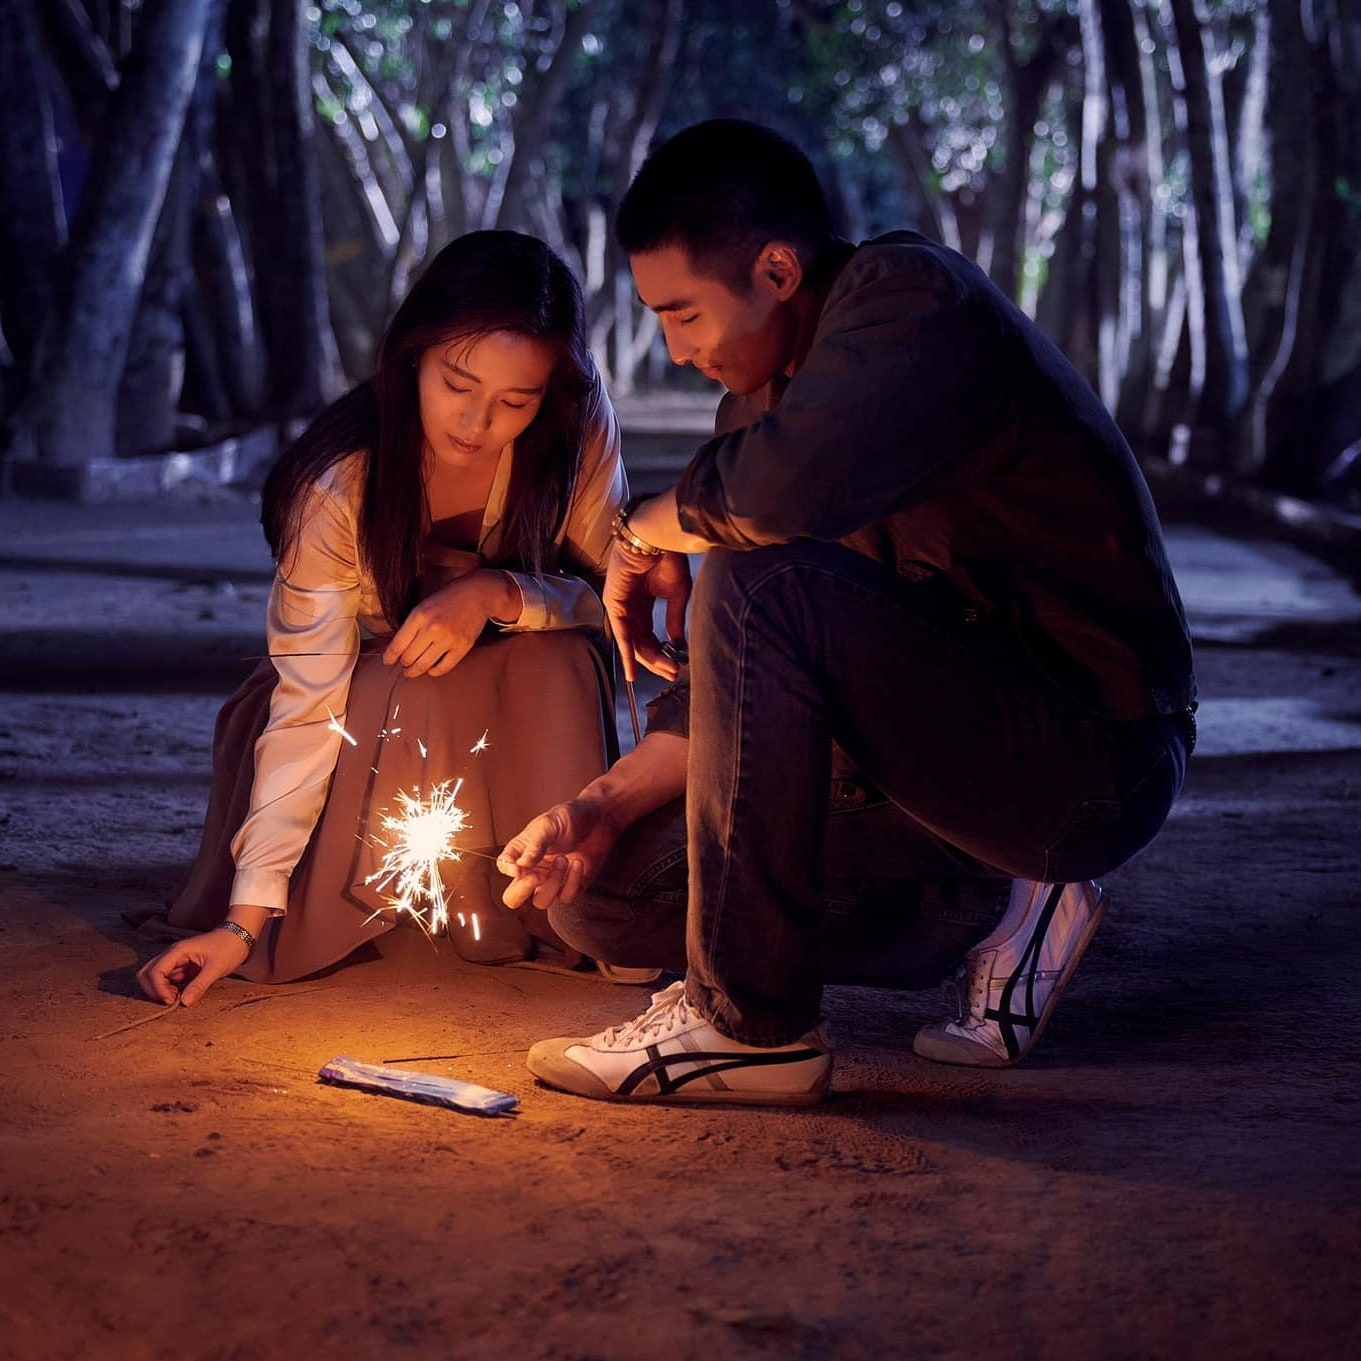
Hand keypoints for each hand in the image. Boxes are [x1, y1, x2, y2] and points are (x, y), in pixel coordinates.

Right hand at [136, 928, 250, 1007]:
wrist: (239, 936)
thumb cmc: (229, 947)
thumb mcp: (217, 968)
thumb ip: (200, 985)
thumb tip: (184, 1003)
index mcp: (178, 951)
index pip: (154, 972)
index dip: (158, 989)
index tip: (172, 1001)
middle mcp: (172, 954)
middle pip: (147, 973)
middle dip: (153, 990)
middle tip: (170, 1002)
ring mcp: (176, 960)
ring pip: (155, 977)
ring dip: (160, 990)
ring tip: (177, 999)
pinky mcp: (182, 967)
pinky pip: (167, 979)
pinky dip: (168, 989)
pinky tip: (182, 995)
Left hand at [382, 571, 507, 677]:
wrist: (476, 594)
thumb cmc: (446, 599)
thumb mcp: (422, 606)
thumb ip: (411, 625)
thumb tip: (398, 649)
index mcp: (419, 616)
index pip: (397, 645)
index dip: (389, 657)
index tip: (387, 661)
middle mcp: (432, 629)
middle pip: (409, 657)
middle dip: (403, 663)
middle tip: (403, 665)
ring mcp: (448, 639)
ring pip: (424, 665)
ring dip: (415, 671)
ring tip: (412, 671)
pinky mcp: (462, 647)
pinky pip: (443, 667)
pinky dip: (433, 671)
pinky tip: (430, 668)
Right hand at [497, 796, 621, 910]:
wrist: (599, 820)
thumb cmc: (570, 818)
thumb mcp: (549, 825)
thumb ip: (535, 846)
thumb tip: (520, 866)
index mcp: (522, 852)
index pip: (504, 867)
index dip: (509, 871)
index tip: (520, 867)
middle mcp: (533, 870)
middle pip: (513, 897)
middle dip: (521, 892)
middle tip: (536, 877)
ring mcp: (551, 881)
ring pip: (541, 901)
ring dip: (553, 883)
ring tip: (564, 859)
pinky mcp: (571, 887)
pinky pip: (566, 897)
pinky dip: (572, 882)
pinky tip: (578, 863)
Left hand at [603, 545, 690, 681]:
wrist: (658, 538)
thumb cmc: (668, 559)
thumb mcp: (677, 595)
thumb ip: (674, 620)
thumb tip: (676, 645)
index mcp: (643, 603)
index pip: (650, 636)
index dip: (662, 653)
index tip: (676, 667)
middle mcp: (630, 606)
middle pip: (640, 642)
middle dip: (656, 660)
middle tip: (672, 673)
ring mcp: (619, 604)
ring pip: (631, 640)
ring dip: (647, 659)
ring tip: (665, 672)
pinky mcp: (613, 601)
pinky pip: (621, 631)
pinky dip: (627, 650)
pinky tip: (633, 669)